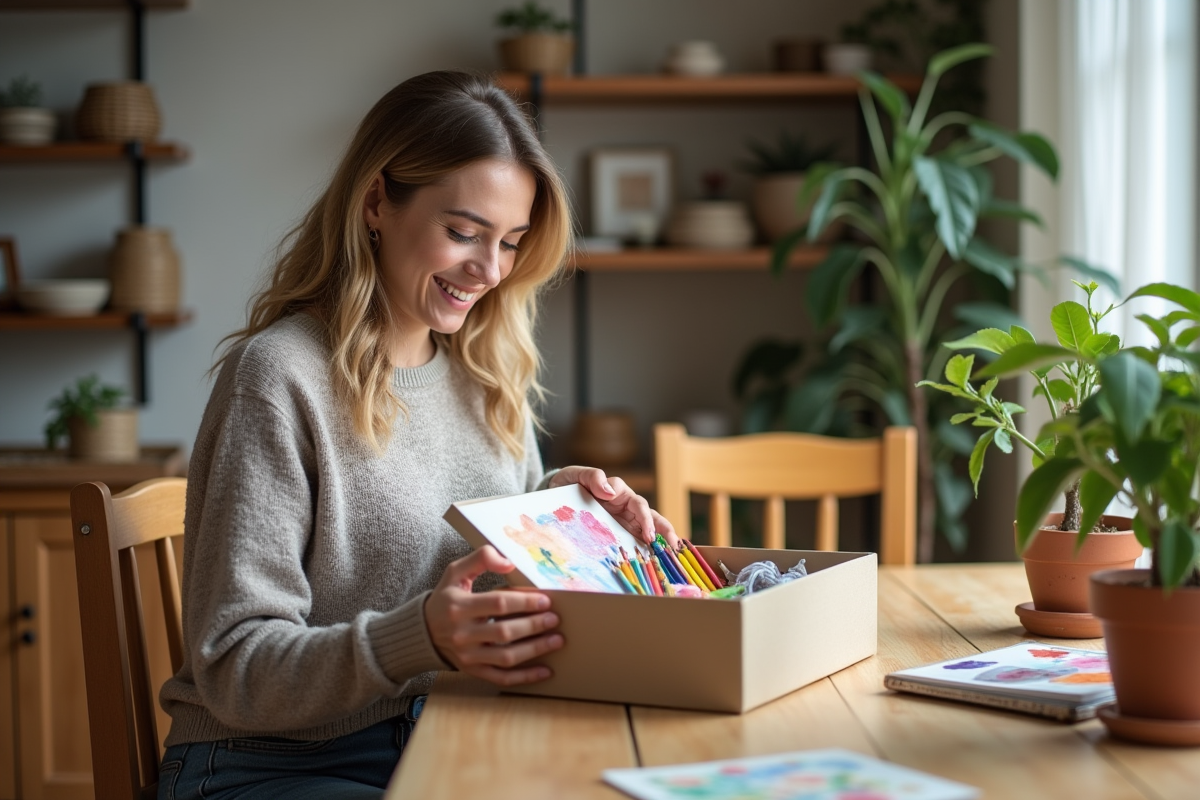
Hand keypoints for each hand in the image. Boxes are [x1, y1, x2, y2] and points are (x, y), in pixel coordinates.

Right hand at [424, 546, 563, 685]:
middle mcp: (462, 634)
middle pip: (504, 632)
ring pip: (506, 658)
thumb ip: (481, 558)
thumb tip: (509, 562)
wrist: (423, 631)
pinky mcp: (472, 671)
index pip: (497, 604)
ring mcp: (468, 656)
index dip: (524, 601)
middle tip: (555, 619)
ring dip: (535, 650)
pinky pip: (501, 678)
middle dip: (534, 625)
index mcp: (459, 607)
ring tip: (557, 640)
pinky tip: (545, 670)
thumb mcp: (456, 572)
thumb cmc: (446, 597)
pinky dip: (525, 677)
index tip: (545, 600)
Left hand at [549, 466, 678, 547]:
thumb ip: (592, 477)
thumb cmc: (567, 484)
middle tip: (667, 542)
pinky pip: (637, 541)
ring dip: (662, 538)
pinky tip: (659, 561)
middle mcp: (625, 506)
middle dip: (660, 527)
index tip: (646, 533)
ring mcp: (624, 521)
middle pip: (648, 514)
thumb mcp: (575, 475)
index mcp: (617, 491)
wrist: (554, 498)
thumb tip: (610, 492)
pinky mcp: (620, 534)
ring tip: (672, 550)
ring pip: (649, 528)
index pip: (634, 500)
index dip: (641, 514)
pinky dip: (649, 549)